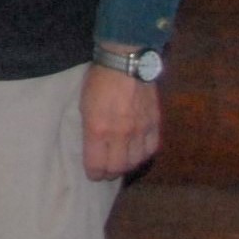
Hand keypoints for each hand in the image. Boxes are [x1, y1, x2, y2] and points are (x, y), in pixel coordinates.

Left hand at [81, 65, 162, 179]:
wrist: (125, 63)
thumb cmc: (98, 81)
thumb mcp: (84, 105)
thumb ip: (90, 128)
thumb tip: (94, 146)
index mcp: (97, 129)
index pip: (97, 164)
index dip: (94, 174)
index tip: (93, 175)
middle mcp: (120, 135)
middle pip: (118, 167)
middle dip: (110, 173)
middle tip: (106, 171)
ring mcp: (139, 130)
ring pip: (136, 161)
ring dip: (127, 165)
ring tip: (121, 163)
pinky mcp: (154, 124)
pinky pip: (151, 149)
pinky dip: (144, 155)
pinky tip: (138, 153)